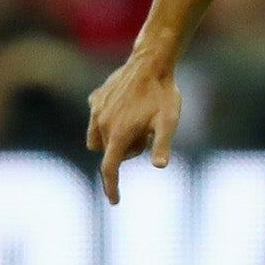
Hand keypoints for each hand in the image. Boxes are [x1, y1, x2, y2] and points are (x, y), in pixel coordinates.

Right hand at [86, 53, 181, 203]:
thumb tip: (160, 166)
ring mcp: (96, 111)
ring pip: (98, 138)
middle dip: (126, 151)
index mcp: (118, 135)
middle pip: (110, 153)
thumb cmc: (163, 95)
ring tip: (136, 124)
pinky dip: (108, 121)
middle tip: (147, 134)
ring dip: (113, 139)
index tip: (114, 201)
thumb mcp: (168, 122)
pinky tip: (126, 109)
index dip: (112, 187)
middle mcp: (101, 125)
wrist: (150, 62)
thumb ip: (162, 145)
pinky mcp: (95, 99)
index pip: (109, 169)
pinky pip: (97, 118)